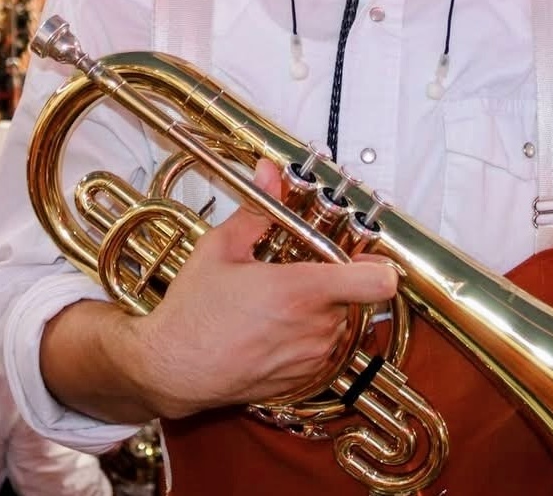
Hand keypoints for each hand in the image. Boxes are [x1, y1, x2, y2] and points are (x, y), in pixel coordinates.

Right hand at [136, 159, 399, 417]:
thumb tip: (270, 174)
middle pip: (351, 294)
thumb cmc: (193, 314)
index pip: (379, 281)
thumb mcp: (220, 248)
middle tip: (295, 270)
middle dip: (330, 279)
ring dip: (317, 308)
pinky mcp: (303, 379)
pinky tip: (270, 326)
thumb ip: (258, 210)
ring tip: (276, 301)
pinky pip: (321, 347)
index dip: (379, 264)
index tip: (363, 254)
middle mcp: (315, 327)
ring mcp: (312, 357)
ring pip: (337, 320)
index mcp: (301, 292)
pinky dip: (304, 334)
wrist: (173, 370)